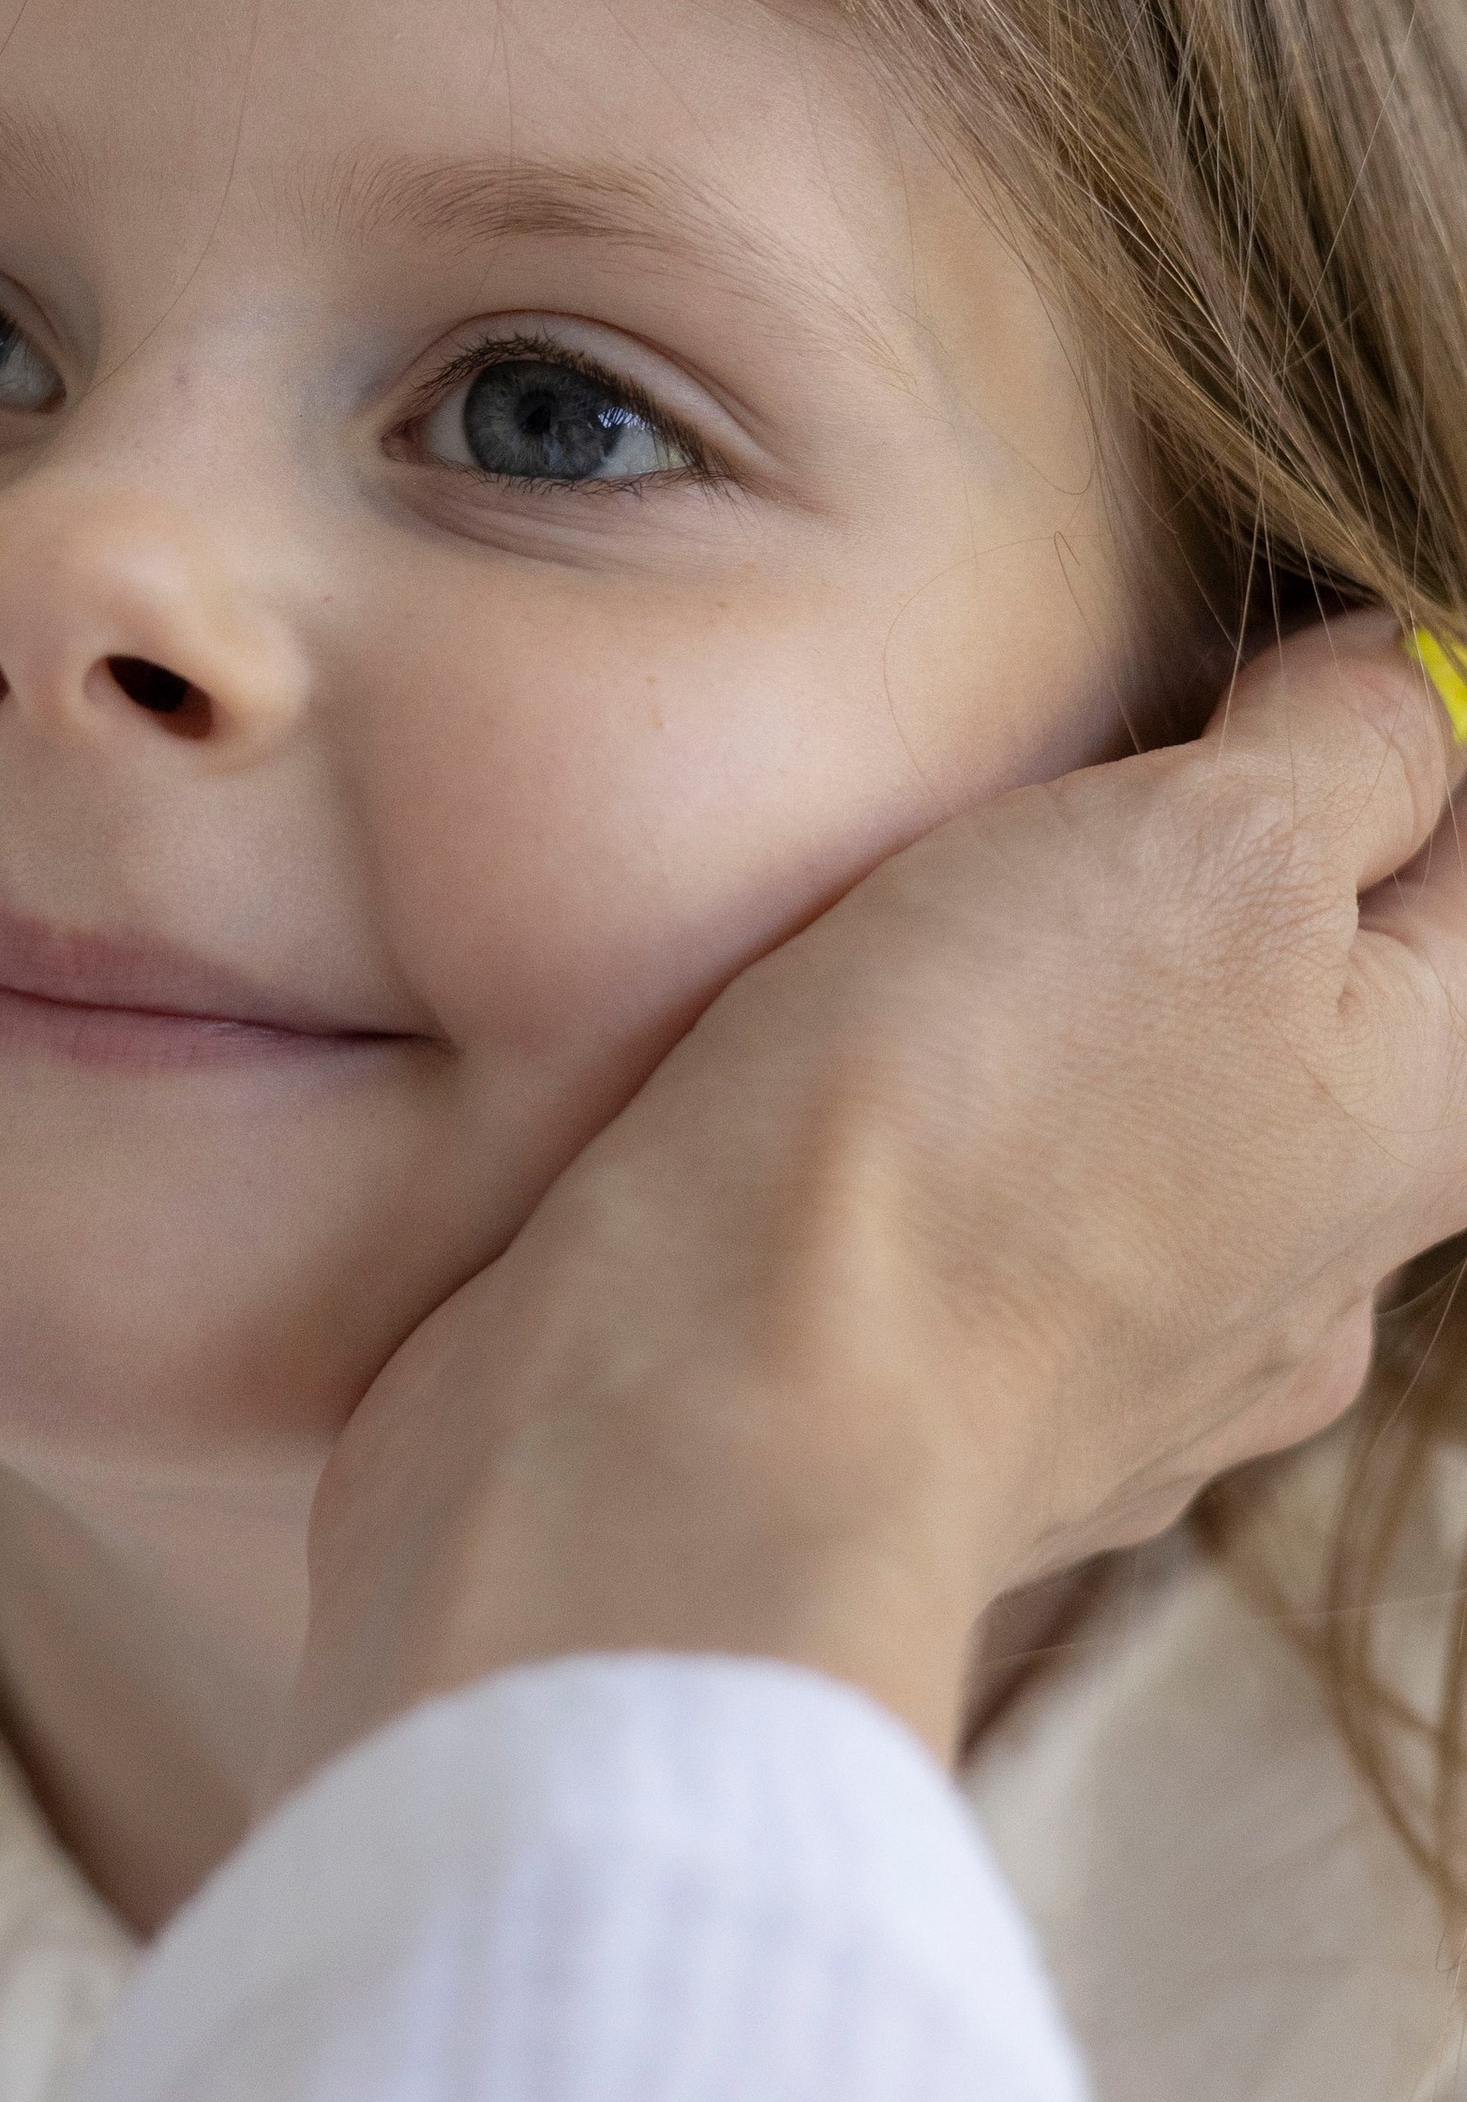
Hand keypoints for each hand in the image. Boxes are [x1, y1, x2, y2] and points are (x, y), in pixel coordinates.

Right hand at [287, 616, 1466, 1777]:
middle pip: (1314, 994)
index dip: (1369, 726)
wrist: (708, 1425)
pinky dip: (951, 1156)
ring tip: (930, 942)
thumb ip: (1347, 748)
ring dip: (1069, 1024)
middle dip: (1215, 881)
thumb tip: (1410, 688)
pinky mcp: (965, 1427)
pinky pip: (998, 1237)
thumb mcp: (1210, 842)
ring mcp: (1149, 1377)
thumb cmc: (971, 1115)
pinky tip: (848, 1109)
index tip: (1227, 674)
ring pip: (1150, 1120)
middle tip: (1068, 786)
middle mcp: (1326, 1269)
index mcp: (1431, 1113)